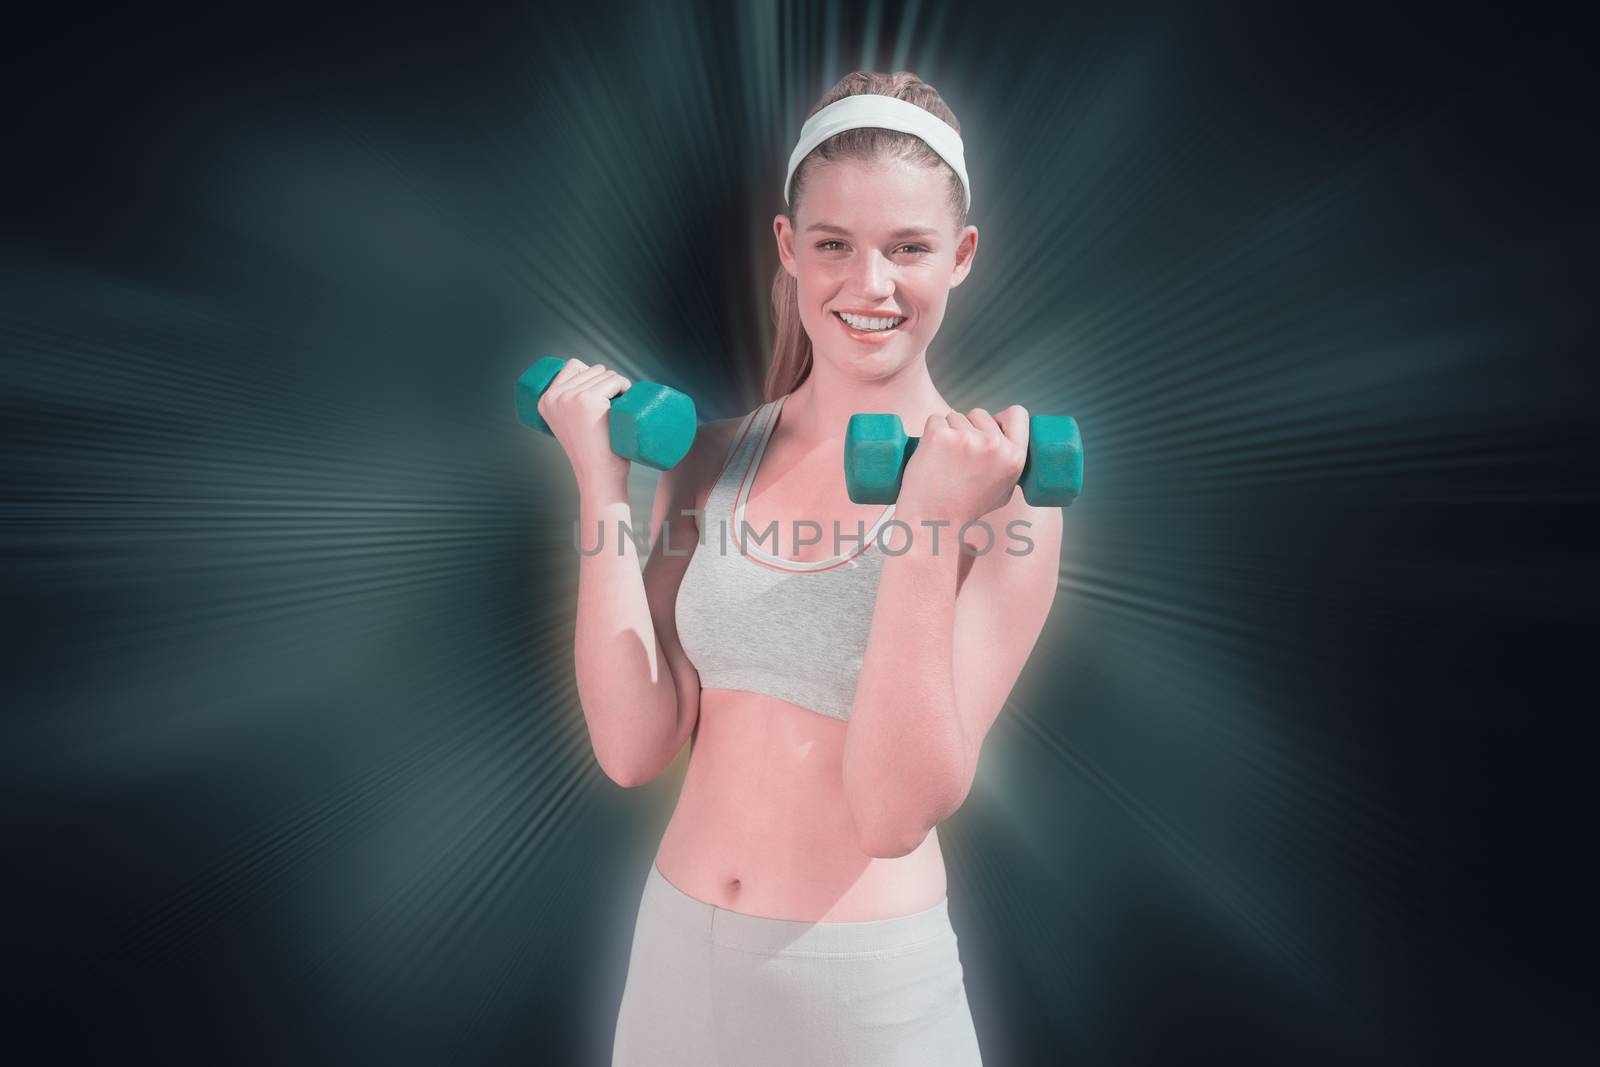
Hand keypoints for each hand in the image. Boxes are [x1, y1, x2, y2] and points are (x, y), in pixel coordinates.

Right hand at [536, 357, 633, 491]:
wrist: (598, 476)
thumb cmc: (591, 452)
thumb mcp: (570, 424)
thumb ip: (569, 405)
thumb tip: (584, 376)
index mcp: (545, 400)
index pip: (573, 366)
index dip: (593, 375)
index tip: (603, 395)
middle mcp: (555, 396)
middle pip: (591, 369)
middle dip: (608, 382)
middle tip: (614, 407)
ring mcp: (571, 398)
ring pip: (605, 373)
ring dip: (618, 385)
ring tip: (619, 408)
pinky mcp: (589, 401)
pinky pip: (614, 380)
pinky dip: (625, 385)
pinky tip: (627, 398)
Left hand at [897, 406, 1029, 526]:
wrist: (933, 520)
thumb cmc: (966, 507)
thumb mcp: (1003, 490)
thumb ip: (1009, 464)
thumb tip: (1006, 438)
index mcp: (1015, 457)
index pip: (1018, 414)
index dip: (1001, 418)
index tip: (988, 428)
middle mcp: (994, 445)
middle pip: (980, 413)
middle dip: (968, 427)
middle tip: (959, 457)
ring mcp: (966, 438)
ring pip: (955, 416)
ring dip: (948, 431)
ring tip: (945, 462)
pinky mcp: (939, 436)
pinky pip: (935, 419)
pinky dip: (931, 432)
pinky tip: (932, 455)